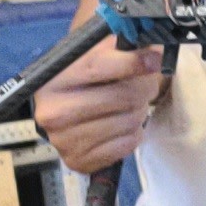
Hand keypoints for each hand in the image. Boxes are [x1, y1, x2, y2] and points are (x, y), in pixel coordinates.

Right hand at [35, 32, 163, 174]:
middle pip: (122, 97)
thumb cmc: (92, 73)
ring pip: (129, 122)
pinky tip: (121, 124)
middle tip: (143, 84)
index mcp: (52, 77)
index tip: (154, 60)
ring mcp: (62, 140)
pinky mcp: (78, 161)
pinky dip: (133, 134)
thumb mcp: (101, 49)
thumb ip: (122, 44)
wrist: (71, 104)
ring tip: (129, 104)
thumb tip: (149, 52)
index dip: (132, 62)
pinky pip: (126, 145)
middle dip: (143, 88)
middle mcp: (51, 111)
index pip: (99, 66)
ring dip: (139, 111)